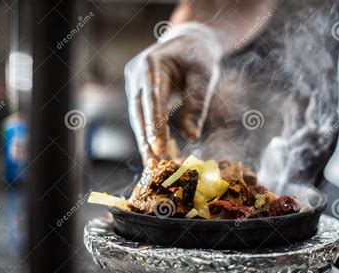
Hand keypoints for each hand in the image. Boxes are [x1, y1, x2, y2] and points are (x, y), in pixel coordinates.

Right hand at [125, 23, 222, 163]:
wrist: (189, 41)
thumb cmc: (199, 57)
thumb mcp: (205, 77)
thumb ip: (197, 105)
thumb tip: (192, 138)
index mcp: (153, 63)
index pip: (153, 99)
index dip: (155, 125)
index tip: (160, 148)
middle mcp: (137, 72)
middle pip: (139, 111)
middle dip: (146, 140)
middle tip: (154, 165)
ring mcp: (133, 82)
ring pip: (137, 117)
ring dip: (145, 141)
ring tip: (152, 165)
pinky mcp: (136, 91)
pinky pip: (141, 116)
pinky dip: (148, 134)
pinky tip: (154, 153)